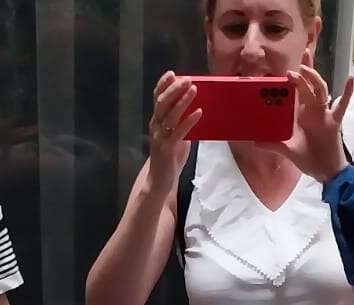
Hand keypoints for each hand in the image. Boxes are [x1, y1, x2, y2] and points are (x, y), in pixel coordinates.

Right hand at [148, 71, 199, 189]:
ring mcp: (160, 138)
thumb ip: (180, 123)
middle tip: (188, 79)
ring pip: (170, 115)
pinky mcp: (167, 149)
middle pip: (162, 102)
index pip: (157, 98)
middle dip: (175, 89)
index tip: (172, 73)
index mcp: (156, 121)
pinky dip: (189, 121)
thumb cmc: (169, 157)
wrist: (160, 181)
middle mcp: (155, 127)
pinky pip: (179, 132)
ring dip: (183, 101)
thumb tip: (195, 108)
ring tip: (194, 90)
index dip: (163, 84)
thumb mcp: (175, 136)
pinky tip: (198, 112)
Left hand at [267, 63, 352, 184]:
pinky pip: (342, 106)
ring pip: (321, 90)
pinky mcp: (334, 122)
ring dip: (315, 78)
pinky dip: (347, 93)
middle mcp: (314, 110)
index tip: (288, 67)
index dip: (297, 76)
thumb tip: (255, 143)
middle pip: (311, 84)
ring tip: (306, 69)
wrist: (324, 172)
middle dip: (306, 71)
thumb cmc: (309, 159)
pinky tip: (350, 79)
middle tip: (300, 59)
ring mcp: (325, 114)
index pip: (300, 89)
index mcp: (303, 113)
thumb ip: (273, 145)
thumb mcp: (288, 150)